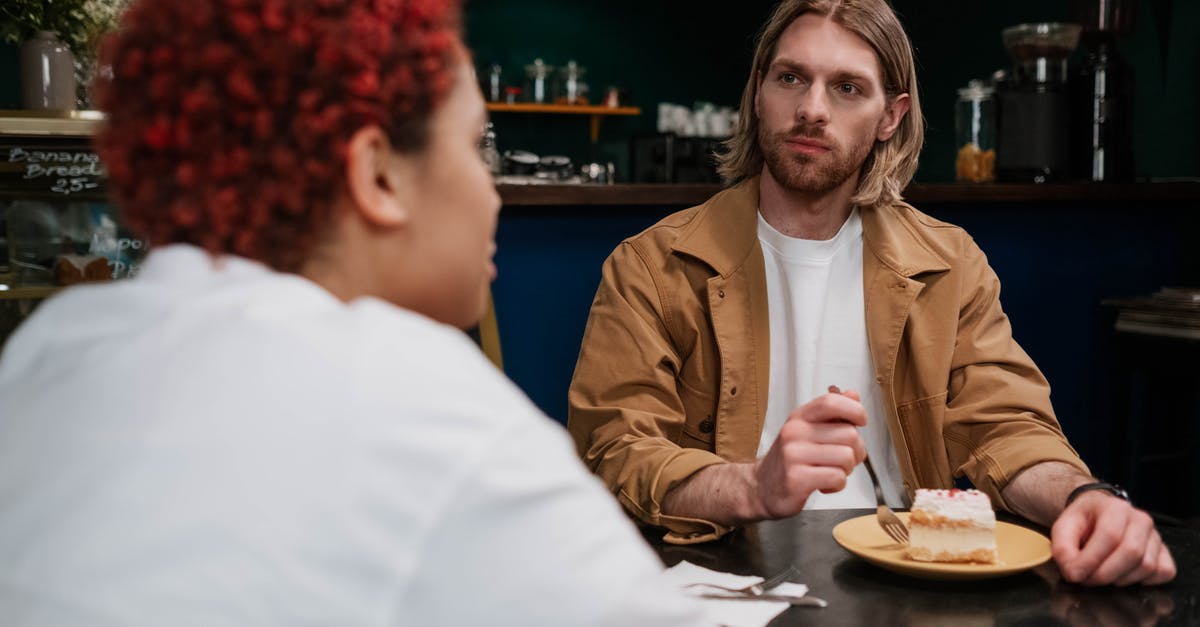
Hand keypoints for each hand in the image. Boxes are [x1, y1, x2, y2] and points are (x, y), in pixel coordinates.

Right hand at [751, 390, 866, 518]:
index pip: (831, 402)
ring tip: (831, 471)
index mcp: (800, 417)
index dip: (855, 410)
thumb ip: (832, 414)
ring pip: (847, 457)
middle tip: (843, 459)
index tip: (861, 422)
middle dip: (856, 450)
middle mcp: (795, 432)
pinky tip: (824, 484)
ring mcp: (794, 455)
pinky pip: (837, 477)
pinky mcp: (797, 479)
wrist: (762, 487)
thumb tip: (853, 395)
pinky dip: (837, 485)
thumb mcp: (808, 430)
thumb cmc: (791, 459)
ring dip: (847, 469)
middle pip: (849, 433)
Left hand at [1051, 491, 1175, 585]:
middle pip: (1132, 552)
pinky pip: (1164, 572)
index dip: (1091, 560)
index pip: (1109, 536)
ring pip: (1147, 566)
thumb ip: (1062, 548)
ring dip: (1121, 579)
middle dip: (1105, 573)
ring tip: (1101, 575)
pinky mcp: (1164, 552)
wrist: (1098, 514)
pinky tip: (1124, 576)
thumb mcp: (1063, 528)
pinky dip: (1145, 581)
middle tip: (1086, 580)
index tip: (1074, 574)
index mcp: (1115, 507)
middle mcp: (1141, 519)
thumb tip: (1073, 572)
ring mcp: (1155, 536)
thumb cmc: (1083, 521)